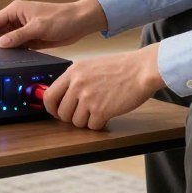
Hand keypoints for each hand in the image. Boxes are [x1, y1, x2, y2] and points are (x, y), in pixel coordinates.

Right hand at [0, 0, 107, 49]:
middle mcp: (17, 18)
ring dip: (4, 48)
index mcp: (16, 10)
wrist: (79, 23)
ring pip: (7, 40)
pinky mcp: (31, 38)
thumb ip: (18, 36)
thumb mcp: (38, 27)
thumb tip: (0, 44)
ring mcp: (24, 29)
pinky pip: (17, 46)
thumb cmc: (61, 18)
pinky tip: (12, 59)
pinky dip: (14, 52)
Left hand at [43, 45, 165, 130]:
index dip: (51, 108)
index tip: (57, 112)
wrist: (141, 69)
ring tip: (98, 111)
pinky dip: (99, 124)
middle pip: (62, 113)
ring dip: (86, 121)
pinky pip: (92, 126)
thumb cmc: (121, 67)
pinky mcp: (101, 110)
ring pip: (76, 122)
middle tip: (83, 114)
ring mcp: (88, 98)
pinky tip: (107, 114)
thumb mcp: (91, 66)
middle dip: (71, 117)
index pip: (49, 95)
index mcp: (73, 71)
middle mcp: (77, 84)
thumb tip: (65, 96)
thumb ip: (76, 79)